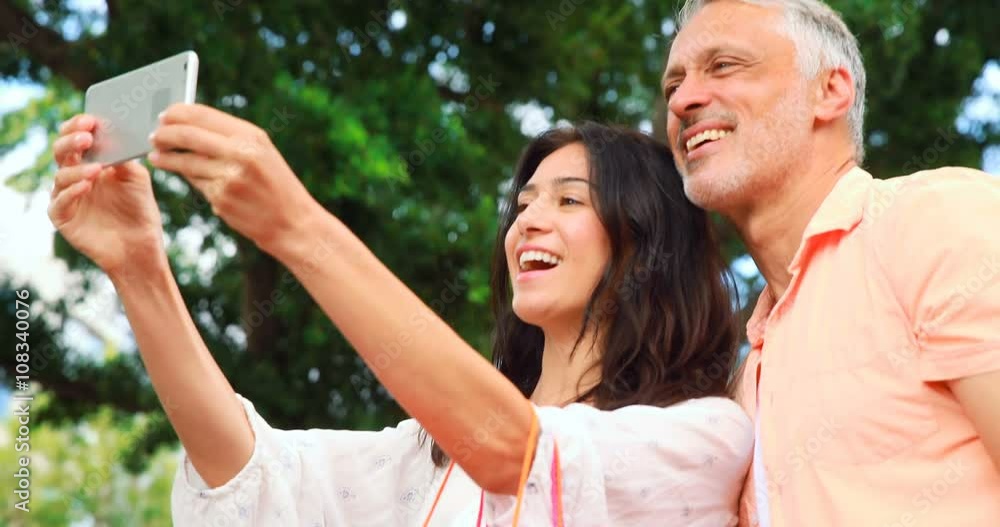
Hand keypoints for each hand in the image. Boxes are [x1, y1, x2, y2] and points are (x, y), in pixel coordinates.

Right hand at [48, 115, 165, 277]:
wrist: (141, 246)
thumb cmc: (140, 210)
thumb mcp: (137, 178)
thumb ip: (124, 157)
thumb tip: (113, 135)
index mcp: (91, 161)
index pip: (76, 137)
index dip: (78, 126)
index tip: (91, 120)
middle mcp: (75, 176)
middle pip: (62, 151)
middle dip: (72, 141)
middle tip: (87, 137)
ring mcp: (67, 196)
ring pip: (60, 175)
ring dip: (77, 169)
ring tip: (96, 168)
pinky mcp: (63, 217)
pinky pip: (60, 201)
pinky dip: (72, 192)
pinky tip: (87, 186)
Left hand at [147, 103, 320, 254]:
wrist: (293, 222)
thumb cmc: (274, 185)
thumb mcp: (260, 153)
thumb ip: (229, 138)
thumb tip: (188, 126)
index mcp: (251, 136)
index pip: (203, 115)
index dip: (178, 113)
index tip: (164, 115)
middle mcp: (240, 153)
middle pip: (188, 135)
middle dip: (165, 134)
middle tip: (153, 136)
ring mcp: (229, 176)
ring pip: (186, 160)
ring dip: (165, 157)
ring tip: (156, 156)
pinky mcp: (221, 198)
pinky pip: (194, 182)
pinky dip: (184, 176)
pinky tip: (177, 172)